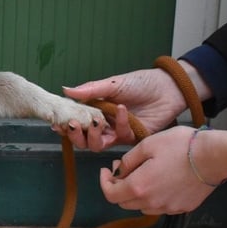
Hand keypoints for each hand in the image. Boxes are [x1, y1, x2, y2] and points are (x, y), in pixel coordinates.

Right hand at [61, 66, 189, 149]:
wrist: (168, 88)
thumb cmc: (141, 82)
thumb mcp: (113, 83)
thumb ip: (90, 90)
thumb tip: (65, 90)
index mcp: (95, 109)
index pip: (76, 121)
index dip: (66, 125)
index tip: (58, 123)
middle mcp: (104, 123)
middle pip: (83, 139)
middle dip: (76, 135)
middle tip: (74, 125)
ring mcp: (116, 132)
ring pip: (97, 144)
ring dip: (93, 136)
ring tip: (95, 123)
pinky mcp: (131, 138)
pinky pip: (119, 137)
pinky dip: (119, 123)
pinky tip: (121, 109)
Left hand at [98, 126, 226, 214]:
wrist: (214, 156)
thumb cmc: (180, 146)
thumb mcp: (147, 145)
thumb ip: (128, 160)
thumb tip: (119, 171)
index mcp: (139, 187)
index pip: (110, 195)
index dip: (104, 182)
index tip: (106, 170)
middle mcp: (151, 203)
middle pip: (125, 202)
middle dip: (119, 186)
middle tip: (124, 168)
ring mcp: (168, 208)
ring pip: (142, 205)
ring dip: (137, 193)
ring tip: (144, 173)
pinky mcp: (183, 208)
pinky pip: (161, 206)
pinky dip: (154, 196)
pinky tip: (162, 180)